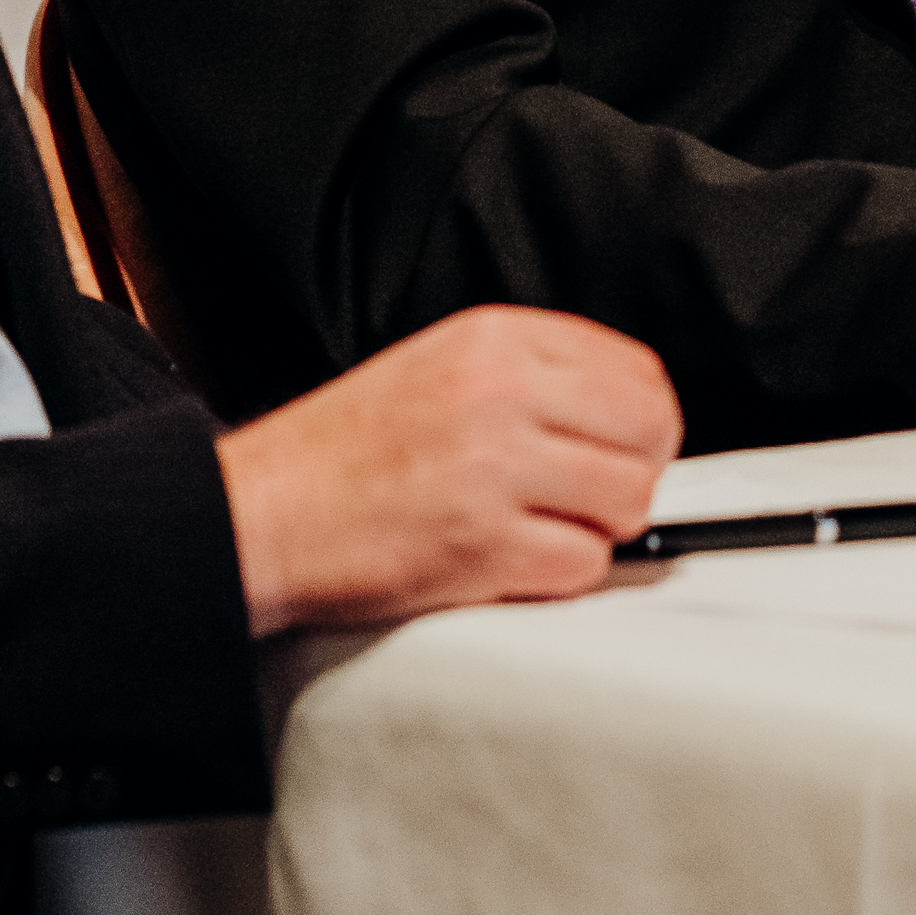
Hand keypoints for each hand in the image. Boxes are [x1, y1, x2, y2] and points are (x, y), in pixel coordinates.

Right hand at [217, 304, 681, 634]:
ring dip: (597, 527)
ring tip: (539, 525)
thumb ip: (533, 373)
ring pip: (629, 502)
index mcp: (494, 339)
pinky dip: (557, 574)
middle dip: (631, 475)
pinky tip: (508, 559)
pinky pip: (582, 566)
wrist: (264, 512)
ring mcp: (493, 470)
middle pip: (651, 435)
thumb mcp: (440, 362)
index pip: (639, 372)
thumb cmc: (344, 451)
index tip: (619, 447)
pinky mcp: (482, 547)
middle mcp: (500, 394)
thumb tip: (628, 413)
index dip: (642, 422)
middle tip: (586, 495)